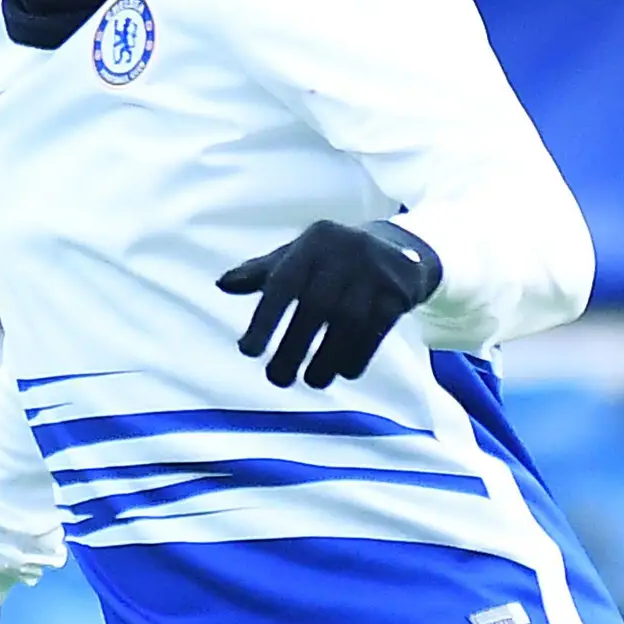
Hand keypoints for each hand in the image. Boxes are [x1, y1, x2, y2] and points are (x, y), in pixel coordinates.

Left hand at [214, 219, 441, 390]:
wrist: (401, 250)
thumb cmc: (334, 260)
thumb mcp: (300, 256)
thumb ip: (262, 272)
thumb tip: (222, 284)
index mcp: (313, 242)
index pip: (283, 282)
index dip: (264, 319)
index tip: (248, 352)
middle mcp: (344, 251)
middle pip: (315, 307)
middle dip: (292, 348)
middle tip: (276, 379)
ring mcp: (375, 271)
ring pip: (347, 323)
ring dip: (326, 359)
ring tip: (311, 382)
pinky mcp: (398, 292)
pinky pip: (375, 332)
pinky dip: (357, 356)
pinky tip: (343, 373)